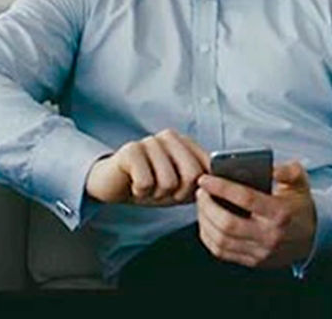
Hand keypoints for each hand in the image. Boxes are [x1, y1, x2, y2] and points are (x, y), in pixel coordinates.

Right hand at [85, 129, 210, 206]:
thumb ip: (199, 184)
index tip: (181, 193)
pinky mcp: (131, 150)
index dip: (196, 190)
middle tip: (161, 192)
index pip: (207, 168)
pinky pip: (146, 183)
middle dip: (177, 194)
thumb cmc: (149, 185)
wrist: (112, 183)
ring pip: (168, 182)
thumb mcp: (179, 187)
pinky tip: (133, 185)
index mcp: (186, 143)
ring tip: (146, 187)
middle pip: (192, 176)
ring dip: (155, 194)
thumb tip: (219, 186)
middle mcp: (170, 137)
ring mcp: (150, 141)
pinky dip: (140, 193)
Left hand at [196, 161, 316, 268]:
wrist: (312, 236)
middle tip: (201, 191)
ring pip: (221, 240)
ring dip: (205, 221)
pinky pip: (222, 252)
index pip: (245, 199)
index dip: (221, 187)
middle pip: (227, 223)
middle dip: (207, 206)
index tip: (206, 179)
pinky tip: (206, 222)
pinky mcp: (253, 262)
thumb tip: (268, 167)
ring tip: (202, 204)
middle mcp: (270, 235)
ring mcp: (260, 252)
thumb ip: (286, 169)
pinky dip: (208, 237)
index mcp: (281, 213)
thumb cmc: (300, 205)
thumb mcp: (300, 181)